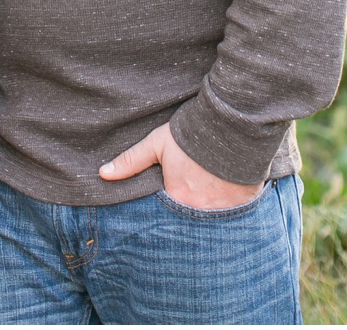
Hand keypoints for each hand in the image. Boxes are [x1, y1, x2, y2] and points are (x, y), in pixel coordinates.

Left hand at [99, 121, 263, 210]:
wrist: (231, 126)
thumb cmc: (190, 135)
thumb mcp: (157, 144)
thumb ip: (130, 161)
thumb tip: (103, 174)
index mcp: (176, 196)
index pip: (165, 213)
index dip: (165, 207)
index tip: (168, 198)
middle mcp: (199, 210)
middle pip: (188, 218)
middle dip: (185, 214)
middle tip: (188, 199)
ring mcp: (223, 211)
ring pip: (210, 219)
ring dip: (207, 212)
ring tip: (206, 199)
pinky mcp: (243, 206)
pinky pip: (232, 216)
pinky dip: (227, 211)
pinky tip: (224, 198)